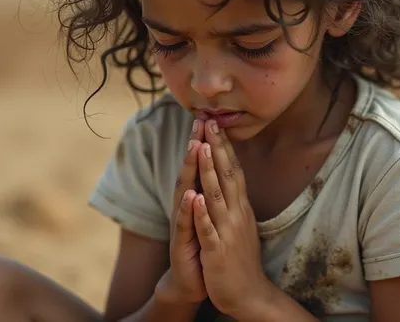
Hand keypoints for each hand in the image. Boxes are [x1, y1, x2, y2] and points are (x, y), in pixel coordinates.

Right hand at [158, 119, 206, 303]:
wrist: (192, 281)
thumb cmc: (202, 244)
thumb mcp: (209, 214)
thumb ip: (211, 191)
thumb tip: (217, 167)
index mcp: (197, 198)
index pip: (202, 166)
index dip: (206, 142)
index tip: (211, 118)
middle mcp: (187, 205)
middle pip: (191, 170)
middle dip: (195, 146)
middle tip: (199, 121)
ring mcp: (183, 222)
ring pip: (185, 191)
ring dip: (190, 170)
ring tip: (194, 148)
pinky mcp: (182, 242)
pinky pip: (186, 223)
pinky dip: (188, 209)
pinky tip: (190, 196)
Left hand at [192, 120, 270, 317]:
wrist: (248, 294)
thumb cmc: (239, 258)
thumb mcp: (240, 224)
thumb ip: (235, 201)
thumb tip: (232, 178)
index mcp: (240, 207)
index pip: (233, 170)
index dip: (224, 146)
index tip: (216, 123)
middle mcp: (236, 214)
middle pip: (227, 175)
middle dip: (217, 148)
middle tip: (209, 122)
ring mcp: (227, 231)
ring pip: (217, 196)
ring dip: (209, 171)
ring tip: (201, 148)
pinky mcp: (217, 250)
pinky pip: (208, 229)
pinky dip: (201, 213)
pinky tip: (195, 198)